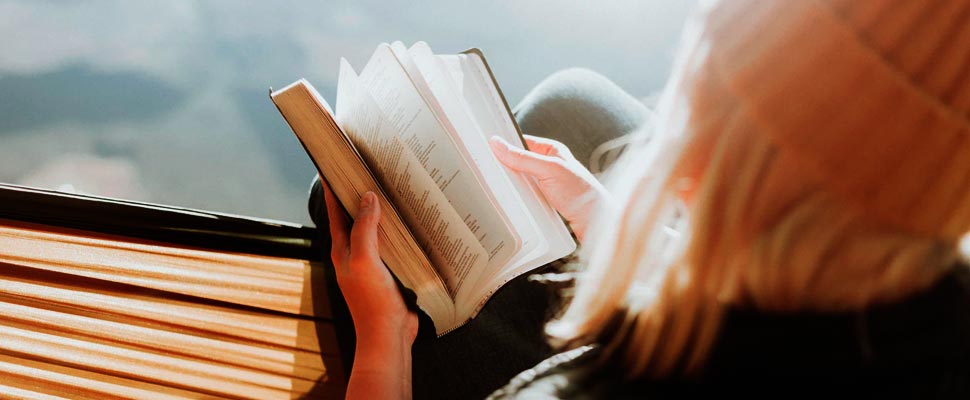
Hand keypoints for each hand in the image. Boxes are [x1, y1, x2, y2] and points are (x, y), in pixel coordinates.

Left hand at [322, 180, 417, 399]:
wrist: (388, 336)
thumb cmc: (372, 302)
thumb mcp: (364, 260)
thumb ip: (364, 228)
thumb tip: (367, 197)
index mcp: (342, 249)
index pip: (334, 210)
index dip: (331, 187)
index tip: (332, 165)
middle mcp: (354, 254)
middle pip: (354, 217)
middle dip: (357, 195)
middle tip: (366, 169)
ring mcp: (372, 262)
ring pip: (375, 230)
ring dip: (380, 212)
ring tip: (390, 189)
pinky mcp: (389, 271)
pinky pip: (392, 244)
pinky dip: (397, 231)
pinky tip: (409, 222)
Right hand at [490, 135, 608, 241]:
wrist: (595, 221)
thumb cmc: (580, 192)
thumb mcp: (548, 170)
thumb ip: (522, 157)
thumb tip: (498, 144)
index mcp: (551, 150)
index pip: (521, 142)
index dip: (505, 145)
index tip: (486, 149)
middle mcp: (548, 165)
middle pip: (518, 162)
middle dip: (505, 167)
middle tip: (486, 170)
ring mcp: (546, 183)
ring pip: (520, 180)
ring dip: (511, 185)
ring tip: (496, 186)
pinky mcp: (545, 200)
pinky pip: (525, 196)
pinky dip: (518, 198)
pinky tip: (510, 201)